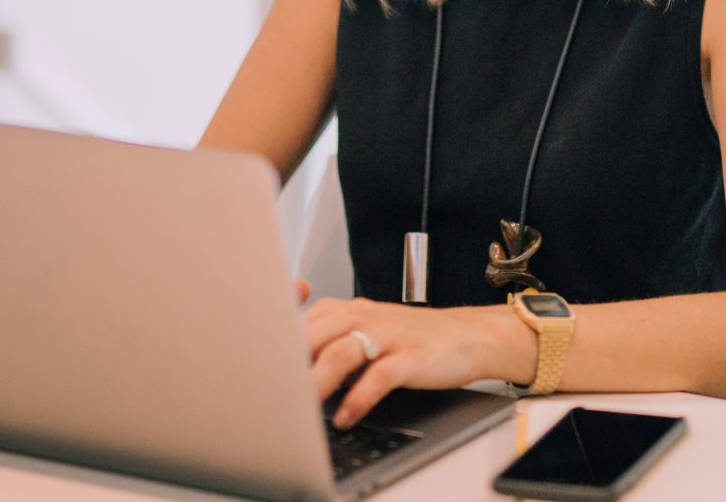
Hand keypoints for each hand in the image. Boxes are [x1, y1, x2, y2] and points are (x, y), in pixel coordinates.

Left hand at [293, 287, 527, 428]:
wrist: (469, 336)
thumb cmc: (413, 338)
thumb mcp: (366, 330)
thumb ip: (328, 340)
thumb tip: (288, 369)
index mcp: (347, 310)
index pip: (298, 321)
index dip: (275, 346)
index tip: (256, 371)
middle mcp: (363, 317)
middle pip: (312, 334)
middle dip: (288, 367)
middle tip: (272, 395)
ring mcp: (388, 336)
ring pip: (339, 354)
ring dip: (316, 384)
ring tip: (303, 410)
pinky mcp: (410, 358)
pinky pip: (378, 377)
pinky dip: (357, 399)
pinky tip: (346, 416)